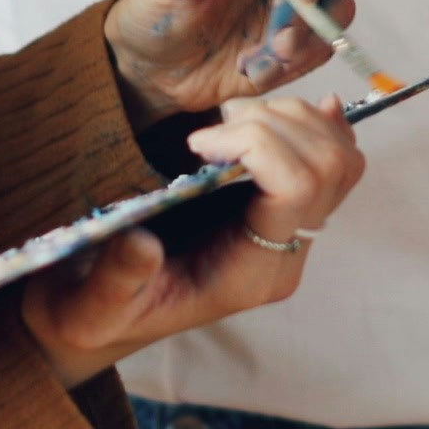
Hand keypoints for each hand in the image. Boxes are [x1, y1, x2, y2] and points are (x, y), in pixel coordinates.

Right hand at [23, 94, 365, 386]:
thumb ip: (116, 280)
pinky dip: (318, 126)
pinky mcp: (284, 210)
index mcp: (249, 276)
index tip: (198, 142)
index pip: (297, 192)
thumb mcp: (90, 307)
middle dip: (275, 125)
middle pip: (328, 166)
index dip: (259, 146)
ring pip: (338, 156)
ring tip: (229, 122)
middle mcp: (283, 255)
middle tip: (213, 127)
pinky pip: (332, 160)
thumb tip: (141, 244)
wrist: (107, 317)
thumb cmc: (99, 311)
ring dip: (291, 119)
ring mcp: (291, 232)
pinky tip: (293, 110)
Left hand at [101, 0, 359, 120]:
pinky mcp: (302, 34)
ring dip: (304, 42)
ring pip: (336, 9)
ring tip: (261, 62)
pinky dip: (295, 63)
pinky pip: (322, 46)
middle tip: (278, 44)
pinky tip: (256, 69)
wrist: (155, 66)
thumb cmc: (158, 7)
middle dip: (303, 12)